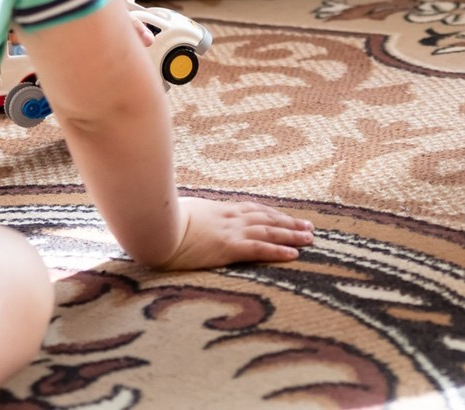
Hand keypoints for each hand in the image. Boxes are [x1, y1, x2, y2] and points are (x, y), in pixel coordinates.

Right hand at [158, 197, 314, 268]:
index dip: (272, 214)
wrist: (154, 227)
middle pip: (267, 218)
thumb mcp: (181, 213)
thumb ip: (192, 215)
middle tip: (309, 227)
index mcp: (219, 209)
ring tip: (310, 239)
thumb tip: (191, 218)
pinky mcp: (227, 247)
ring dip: (292, 235)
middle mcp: (230, 217)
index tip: (286, 217)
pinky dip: (278, 251)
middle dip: (289, 223)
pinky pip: (259, 249)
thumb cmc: (161, 220)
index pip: (253, 210)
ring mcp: (230, 231)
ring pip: (269, 231)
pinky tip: (294, 254)